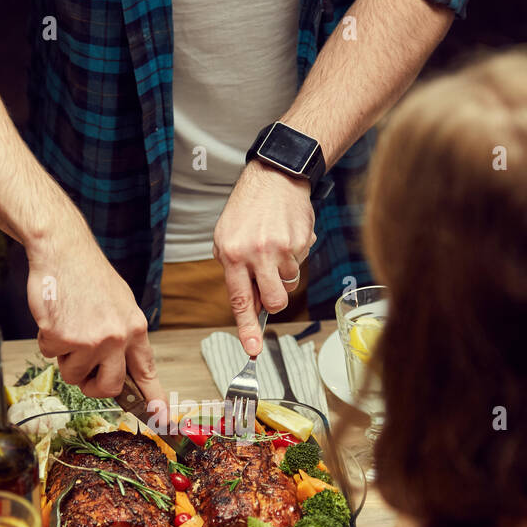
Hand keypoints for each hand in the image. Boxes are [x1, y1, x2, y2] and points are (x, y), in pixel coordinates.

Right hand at [26, 226, 163, 407]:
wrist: (63, 250)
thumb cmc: (88, 276)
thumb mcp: (120, 305)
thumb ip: (123, 338)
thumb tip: (125, 371)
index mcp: (134, 329)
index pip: (146, 371)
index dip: (153, 398)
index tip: (161, 417)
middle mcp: (116, 337)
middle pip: (109, 387)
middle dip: (94, 387)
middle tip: (84, 372)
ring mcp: (89, 339)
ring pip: (74, 375)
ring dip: (66, 358)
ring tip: (69, 327)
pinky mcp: (62, 337)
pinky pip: (51, 356)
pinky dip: (48, 341)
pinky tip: (55, 318)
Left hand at [213, 163, 316, 355]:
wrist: (275, 176)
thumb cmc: (247, 210)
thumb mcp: (226, 239)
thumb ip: (235, 274)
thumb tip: (252, 306)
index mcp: (232, 254)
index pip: (240, 300)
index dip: (247, 328)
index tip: (252, 350)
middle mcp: (256, 253)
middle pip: (275, 301)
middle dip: (275, 302)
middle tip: (272, 286)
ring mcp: (280, 247)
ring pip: (289, 284)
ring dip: (283, 273)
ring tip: (274, 248)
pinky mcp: (301, 242)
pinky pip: (300, 264)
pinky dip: (294, 256)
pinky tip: (285, 236)